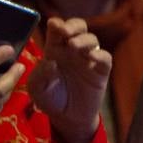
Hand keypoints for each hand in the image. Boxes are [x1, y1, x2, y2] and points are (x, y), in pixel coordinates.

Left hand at [27, 17, 111, 142]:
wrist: (68, 118)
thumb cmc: (50, 99)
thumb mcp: (37, 89)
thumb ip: (40, 75)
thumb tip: (50, 62)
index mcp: (55, 50)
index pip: (57, 30)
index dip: (57, 24)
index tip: (54, 25)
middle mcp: (73, 50)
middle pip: (78, 28)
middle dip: (73, 26)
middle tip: (66, 31)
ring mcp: (88, 59)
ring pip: (92, 39)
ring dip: (84, 40)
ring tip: (75, 46)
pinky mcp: (101, 70)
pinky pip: (105, 57)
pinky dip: (100, 55)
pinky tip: (92, 57)